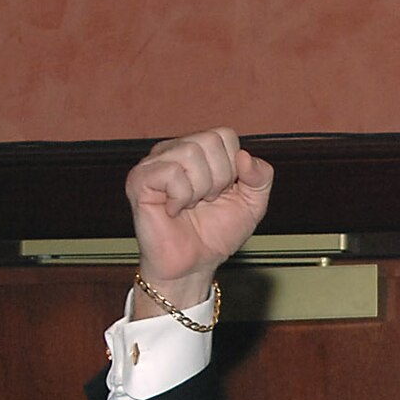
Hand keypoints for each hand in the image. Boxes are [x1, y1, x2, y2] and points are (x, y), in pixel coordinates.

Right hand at [124, 127, 273, 311]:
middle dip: (220, 179)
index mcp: (199, 151)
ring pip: (191, 154)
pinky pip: (171, 172)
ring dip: (201, 189)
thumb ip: (260, 177)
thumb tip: (245, 155)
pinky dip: (182, 196)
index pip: (225, 135)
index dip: (234, 168)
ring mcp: (154, 163)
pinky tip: (174, 210)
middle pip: (209, 141)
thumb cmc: (217, 233)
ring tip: (191, 205)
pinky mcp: (139, 179)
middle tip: (207, 200)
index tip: (224, 192)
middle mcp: (174, 150)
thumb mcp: (252, 204)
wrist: (194, 264)